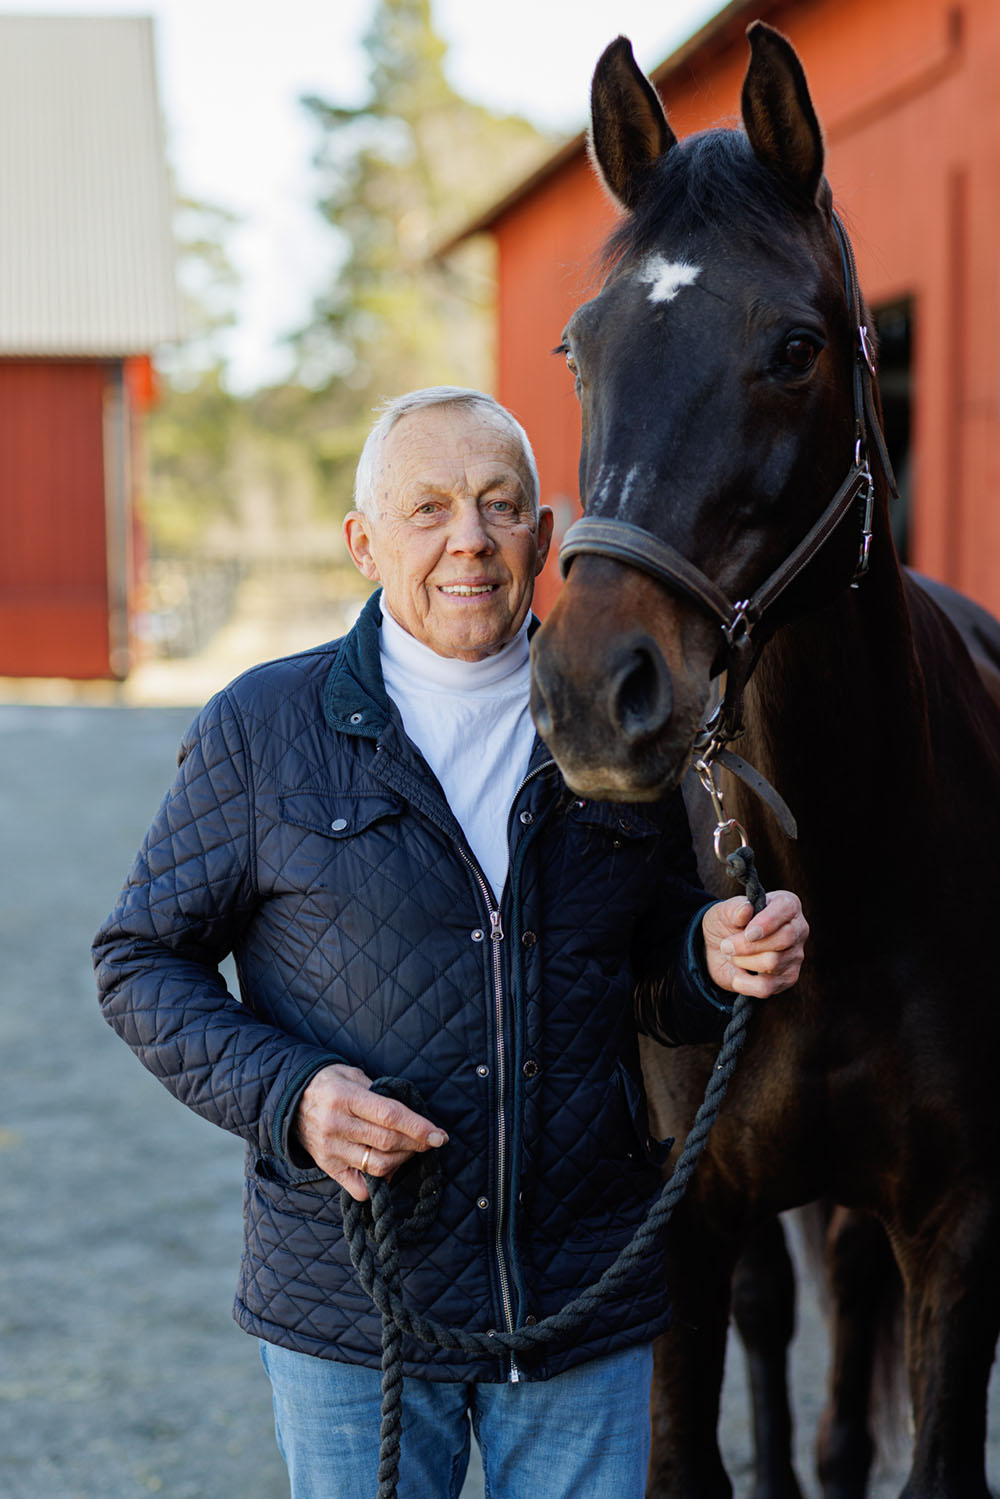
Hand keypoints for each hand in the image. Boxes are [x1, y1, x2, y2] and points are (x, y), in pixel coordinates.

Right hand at [294, 1064, 447, 1202]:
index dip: (419, 1127)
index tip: (439, 1135)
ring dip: (402, 1161)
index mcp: (345, 1097)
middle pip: (387, 1142)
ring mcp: (330, 1150)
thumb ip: (380, 1093)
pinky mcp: (327, 1167)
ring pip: (378, 1166)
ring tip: (409, 1151)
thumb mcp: (353, 1075)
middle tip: (429, 1140)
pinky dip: (379, 1183)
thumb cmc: (330, 1083)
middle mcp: (336, 1125)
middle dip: (416, 1143)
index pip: (390, 1115)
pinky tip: (387, 1169)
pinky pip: (359, 1188)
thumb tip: (412, 1114)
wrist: (291, 1100)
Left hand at [702, 890, 807, 998]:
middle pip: (784, 939)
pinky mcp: (788, 979)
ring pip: (773, 963)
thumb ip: (734, 909)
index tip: (748, 933)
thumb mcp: (724, 911)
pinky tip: (737, 974)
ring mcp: (795, 956)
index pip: (787, 909)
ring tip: (732, 956)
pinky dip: (745, 983)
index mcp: (786, 905)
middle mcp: (798, 929)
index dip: (767, 922)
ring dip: (743, 961)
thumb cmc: (727, 924)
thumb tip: (746, 909)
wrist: (719, 950)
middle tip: (726, 945)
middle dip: (748, 945)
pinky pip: (767, 987)